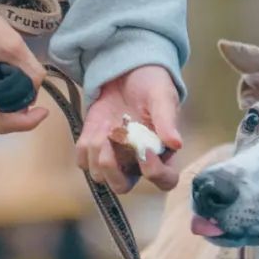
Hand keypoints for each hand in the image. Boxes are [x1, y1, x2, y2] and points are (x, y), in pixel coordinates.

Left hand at [77, 66, 181, 193]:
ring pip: (98, 174)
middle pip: (122, 186)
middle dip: (112, 169)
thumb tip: (176, 144)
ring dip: (98, 150)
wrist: (127, 72)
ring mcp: (113, 158)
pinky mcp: (92, 148)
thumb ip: (167, 120)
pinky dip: (86, 146)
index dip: (155, 173)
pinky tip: (98, 126)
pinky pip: (82, 161)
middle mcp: (137, 163)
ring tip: (108, 124)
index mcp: (162, 154)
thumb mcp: (162, 97)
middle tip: (113, 140)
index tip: (145, 150)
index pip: (165, 181)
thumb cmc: (151, 86)